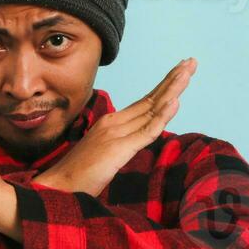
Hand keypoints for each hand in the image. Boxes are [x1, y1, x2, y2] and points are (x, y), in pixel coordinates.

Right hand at [44, 57, 195, 195]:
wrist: (57, 185)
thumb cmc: (79, 174)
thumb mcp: (105, 154)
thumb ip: (120, 144)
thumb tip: (135, 141)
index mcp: (112, 123)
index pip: (144, 102)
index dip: (163, 87)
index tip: (180, 72)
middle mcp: (115, 123)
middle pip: (150, 99)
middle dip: (173, 80)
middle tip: (190, 62)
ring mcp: (117, 134)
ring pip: (151, 109)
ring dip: (172, 89)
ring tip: (187, 71)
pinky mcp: (119, 149)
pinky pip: (146, 131)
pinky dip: (162, 116)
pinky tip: (176, 102)